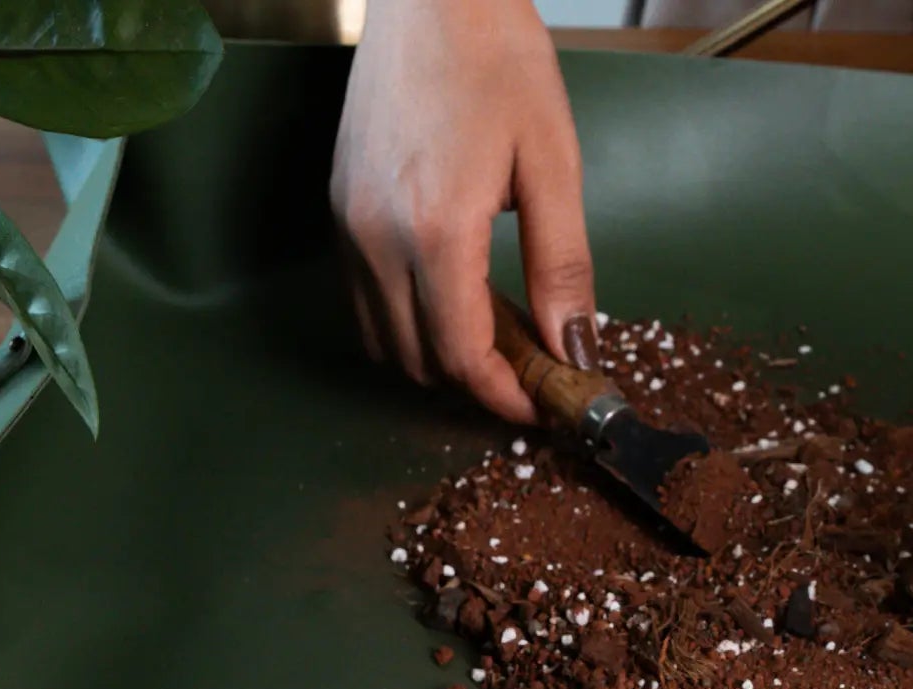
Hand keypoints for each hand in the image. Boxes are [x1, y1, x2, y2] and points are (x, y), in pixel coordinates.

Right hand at [332, 0, 595, 423]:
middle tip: (530, 367)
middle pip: (417, 358)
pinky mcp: (337, 207)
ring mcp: (347, 223)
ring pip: (381, 336)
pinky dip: (406, 315)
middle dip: (474, 379)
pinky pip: (362, 295)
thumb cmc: (498, 61)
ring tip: (496, 328)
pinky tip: (454, 289)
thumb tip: (574, 344)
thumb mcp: (553, 163)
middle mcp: (375, 237)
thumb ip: (563, 264)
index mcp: (436, 230)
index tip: (542, 403)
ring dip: (436, 351)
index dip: (503, 395)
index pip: (460, 355)